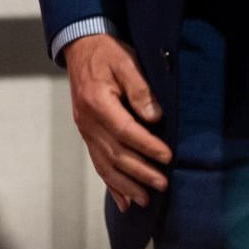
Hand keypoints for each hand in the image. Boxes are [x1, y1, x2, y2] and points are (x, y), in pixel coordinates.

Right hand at [63, 32, 169, 209]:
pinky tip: (124, 201)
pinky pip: (98, 163)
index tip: (168, 157)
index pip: (125, 131)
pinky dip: (111, 184)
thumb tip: (154, 117)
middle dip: (140, 172)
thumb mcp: (126, 62)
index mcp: (97, 102)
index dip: (147, 146)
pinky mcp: (87, 134)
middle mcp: (88, 121)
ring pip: (105, 164)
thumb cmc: (106, 53)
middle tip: (163, 185)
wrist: (80, 48)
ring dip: (126, 185)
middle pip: (115, 153)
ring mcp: (85, 130)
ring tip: (146, 200)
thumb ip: (140, 89)